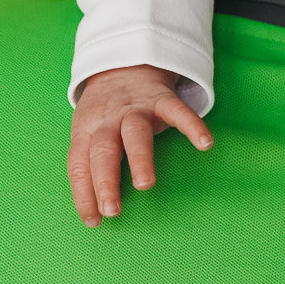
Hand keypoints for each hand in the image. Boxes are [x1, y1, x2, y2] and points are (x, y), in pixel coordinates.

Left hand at [67, 65, 212, 226]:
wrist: (122, 62)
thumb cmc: (104, 111)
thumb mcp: (87, 131)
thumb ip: (90, 163)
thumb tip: (92, 212)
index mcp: (86, 130)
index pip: (79, 164)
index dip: (83, 193)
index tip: (93, 220)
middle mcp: (109, 120)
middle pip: (104, 150)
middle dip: (105, 181)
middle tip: (112, 210)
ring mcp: (135, 108)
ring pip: (135, 132)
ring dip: (139, 158)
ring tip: (146, 185)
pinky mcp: (161, 98)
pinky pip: (177, 111)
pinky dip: (191, 126)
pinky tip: (204, 143)